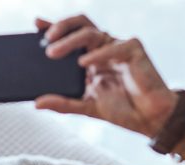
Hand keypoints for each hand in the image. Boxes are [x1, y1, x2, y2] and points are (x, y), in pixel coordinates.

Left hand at [34, 15, 178, 138]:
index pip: (70, 35)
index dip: (54, 27)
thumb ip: (63, 104)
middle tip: (45, 40)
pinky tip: (83, 63)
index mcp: (92, 58)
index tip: (35, 26)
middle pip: (80, 24)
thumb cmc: (123, 111)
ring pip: (91, 32)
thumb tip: (36, 103)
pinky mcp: (133, 49)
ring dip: (70, 40)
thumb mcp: (86, 108)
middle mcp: (103, 48)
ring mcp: (118, 47)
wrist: (149, 120)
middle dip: (61, 27)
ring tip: (54, 52)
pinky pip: (112, 46)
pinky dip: (97, 54)